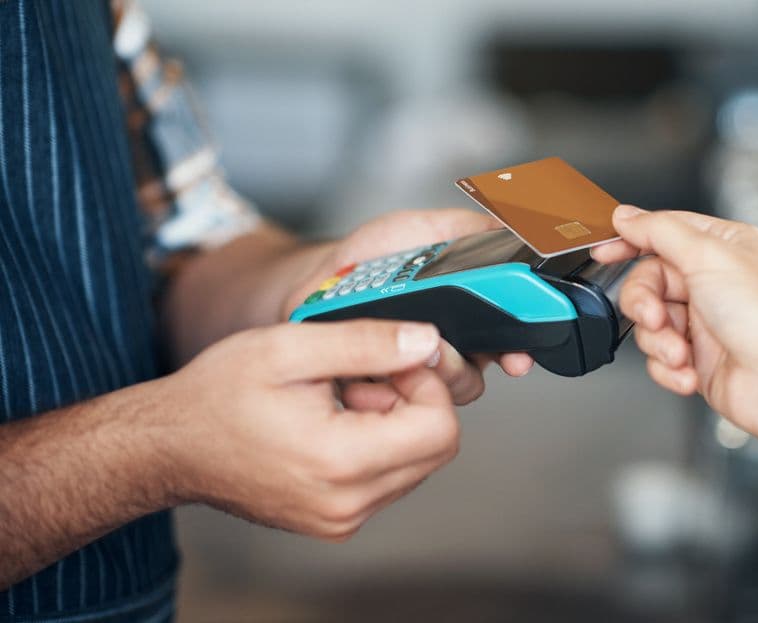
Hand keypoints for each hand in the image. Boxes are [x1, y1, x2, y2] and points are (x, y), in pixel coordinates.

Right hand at [156, 320, 457, 540]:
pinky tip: (336, 423)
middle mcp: (346, 503)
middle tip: (364, 379)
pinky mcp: (335, 522)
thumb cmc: (218, 395)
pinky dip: (377, 446)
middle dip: (413, 403)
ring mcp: (341, 520)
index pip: (440, 429)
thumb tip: (427, 342)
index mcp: (339, 462)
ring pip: (415, 465)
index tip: (393, 363)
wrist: (170, 446)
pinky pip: (387, 481)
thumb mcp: (291, 347)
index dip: (427, 385)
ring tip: (342, 399)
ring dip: (394, 425)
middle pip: (435, 450)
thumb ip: (367, 343)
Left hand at [280, 208, 533, 403]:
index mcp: (471, 312)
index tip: (517, 358)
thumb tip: (519, 232)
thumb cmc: (377, 254)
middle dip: (466, 366)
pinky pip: (401, 400)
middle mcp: (452, 346)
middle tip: (444, 346)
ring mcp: (417, 369)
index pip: (509, 341)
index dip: (518, 351)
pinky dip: (393, 385)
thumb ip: (477, 230)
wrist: (323, 275)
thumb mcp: (432, 228)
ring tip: (405, 345)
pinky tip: (379, 362)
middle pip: (480, 372)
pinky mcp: (385, 384)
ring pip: (442, 390)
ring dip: (430, 370)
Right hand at [591, 206, 757, 440]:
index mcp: (725, 247)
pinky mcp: (698, 359)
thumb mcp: (709, 256)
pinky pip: (659, 357)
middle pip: (650, 280)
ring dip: (660, 341)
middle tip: (656, 317)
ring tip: (681, 353)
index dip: (632, 241)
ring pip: (650, 322)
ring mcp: (706, 322)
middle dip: (646, 303)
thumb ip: (660, 231)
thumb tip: (628, 215)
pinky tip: (689, 372)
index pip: (665, 232)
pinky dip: (668, 367)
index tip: (604, 252)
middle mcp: (715, 281)